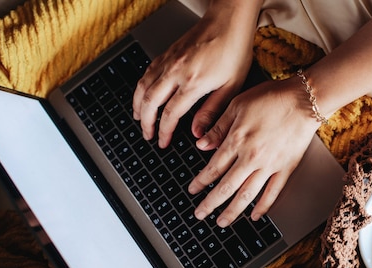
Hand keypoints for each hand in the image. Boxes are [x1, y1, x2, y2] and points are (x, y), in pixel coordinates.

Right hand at [132, 6, 255, 146]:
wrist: (228, 22)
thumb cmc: (234, 51)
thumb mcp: (230, 88)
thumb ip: (211, 112)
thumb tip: (198, 132)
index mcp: (192, 83)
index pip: (170, 114)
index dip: (164, 132)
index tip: (162, 142)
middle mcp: (176, 71)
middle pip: (150, 102)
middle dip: (146, 123)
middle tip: (148, 136)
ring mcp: (169, 61)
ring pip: (143, 87)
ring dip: (138, 106)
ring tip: (139, 119)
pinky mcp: (167, 53)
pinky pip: (147, 73)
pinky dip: (141, 88)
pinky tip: (143, 95)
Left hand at [188, 76, 320, 226]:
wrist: (304, 100)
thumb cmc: (271, 98)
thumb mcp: (237, 105)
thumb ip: (218, 127)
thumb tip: (201, 145)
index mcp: (237, 141)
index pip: (213, 167)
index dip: (200, 181)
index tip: (192, 190)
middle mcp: (251, 157)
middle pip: (226, 187)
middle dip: (210, 203)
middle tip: (199, 214)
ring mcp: (269, 166)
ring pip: (246, 195)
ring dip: (232, 211)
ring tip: (222, 222)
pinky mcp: (286, 169)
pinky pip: (273, 193)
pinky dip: (263, 207)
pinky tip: (254, 216)